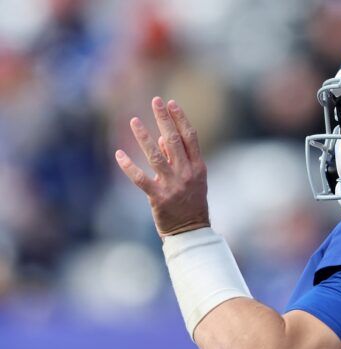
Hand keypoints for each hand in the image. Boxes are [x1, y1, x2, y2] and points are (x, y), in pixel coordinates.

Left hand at [115, 97, 209, 236]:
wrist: (191, 232)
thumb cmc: (191, 203)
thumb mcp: (193, 180)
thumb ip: (179, 159)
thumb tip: (164, 139)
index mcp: (198, 168)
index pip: (190, 138)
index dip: (180, 119)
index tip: (171, 103)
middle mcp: (186, 174)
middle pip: (175, 141)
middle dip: (164, 119)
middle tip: (155, 101)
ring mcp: (172, 186)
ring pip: (156, 156)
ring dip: (144, 137)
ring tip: (134, 120)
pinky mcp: (158, 198)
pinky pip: (141, 179)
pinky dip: (129, 167)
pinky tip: (119, 154)